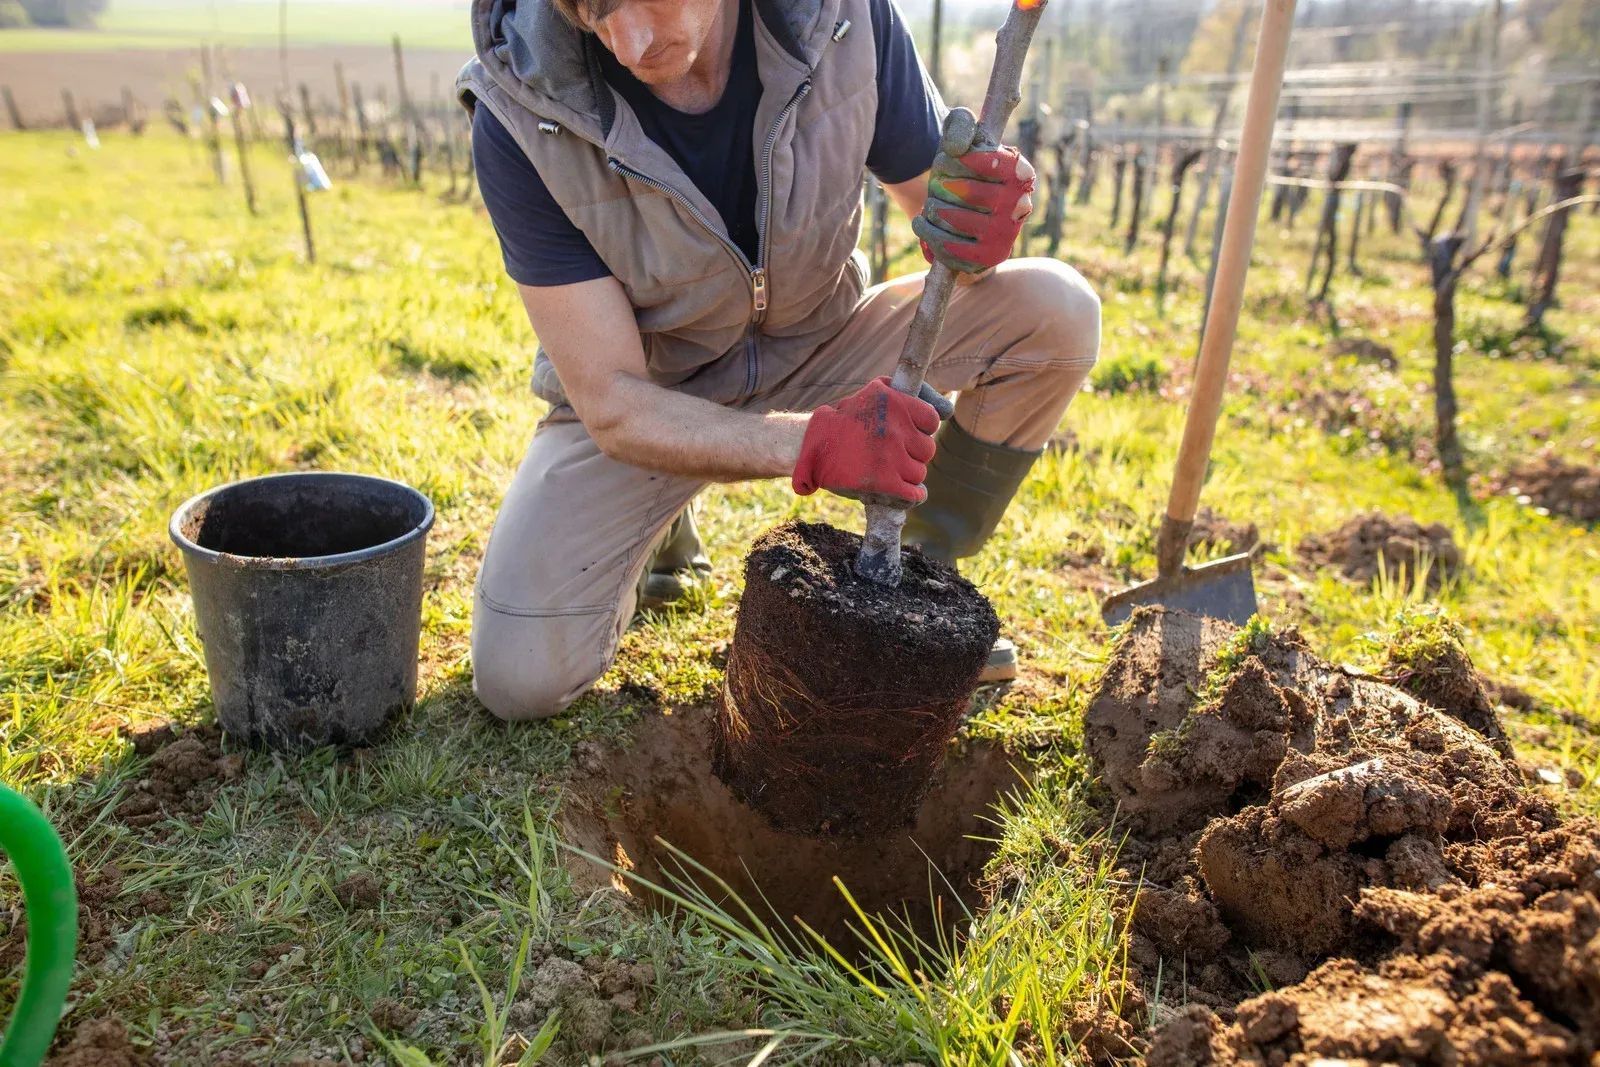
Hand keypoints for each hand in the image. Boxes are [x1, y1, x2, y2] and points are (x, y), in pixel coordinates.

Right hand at [792, 378, 954, 504]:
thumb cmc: (841, 421)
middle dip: (913, 454)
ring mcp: (890, 455)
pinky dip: (912, 496)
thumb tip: (947, 410)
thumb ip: (905, 395)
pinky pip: (913, 493)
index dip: (921, 430)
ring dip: (908, 475)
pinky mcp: (883, 481)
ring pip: (919, 472)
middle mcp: (894, 426)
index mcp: (893, 401)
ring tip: (891, 473)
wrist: (807, 447)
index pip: (931, 420)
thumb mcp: (872, 393)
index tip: (908, 434)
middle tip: (894, 455)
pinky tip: (907, 495)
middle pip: (926, 449)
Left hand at [912, 107, 1035, 273]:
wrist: (964, 215)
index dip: (953, 160)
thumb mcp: (963, 138)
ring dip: (931, 208)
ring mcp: (1005, 235)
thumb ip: (960, 125)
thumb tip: (957, 148)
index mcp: (1020, 172)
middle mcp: (1020, 204)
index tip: (944, 160)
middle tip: (937, 185)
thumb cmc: (963, 171)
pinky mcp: (988, 259)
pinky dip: (928, 232)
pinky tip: (923, 223)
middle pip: (963, 191)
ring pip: (951, 217)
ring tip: (932, 204)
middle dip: (939, 185)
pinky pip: (948, 246)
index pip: (982, 160)